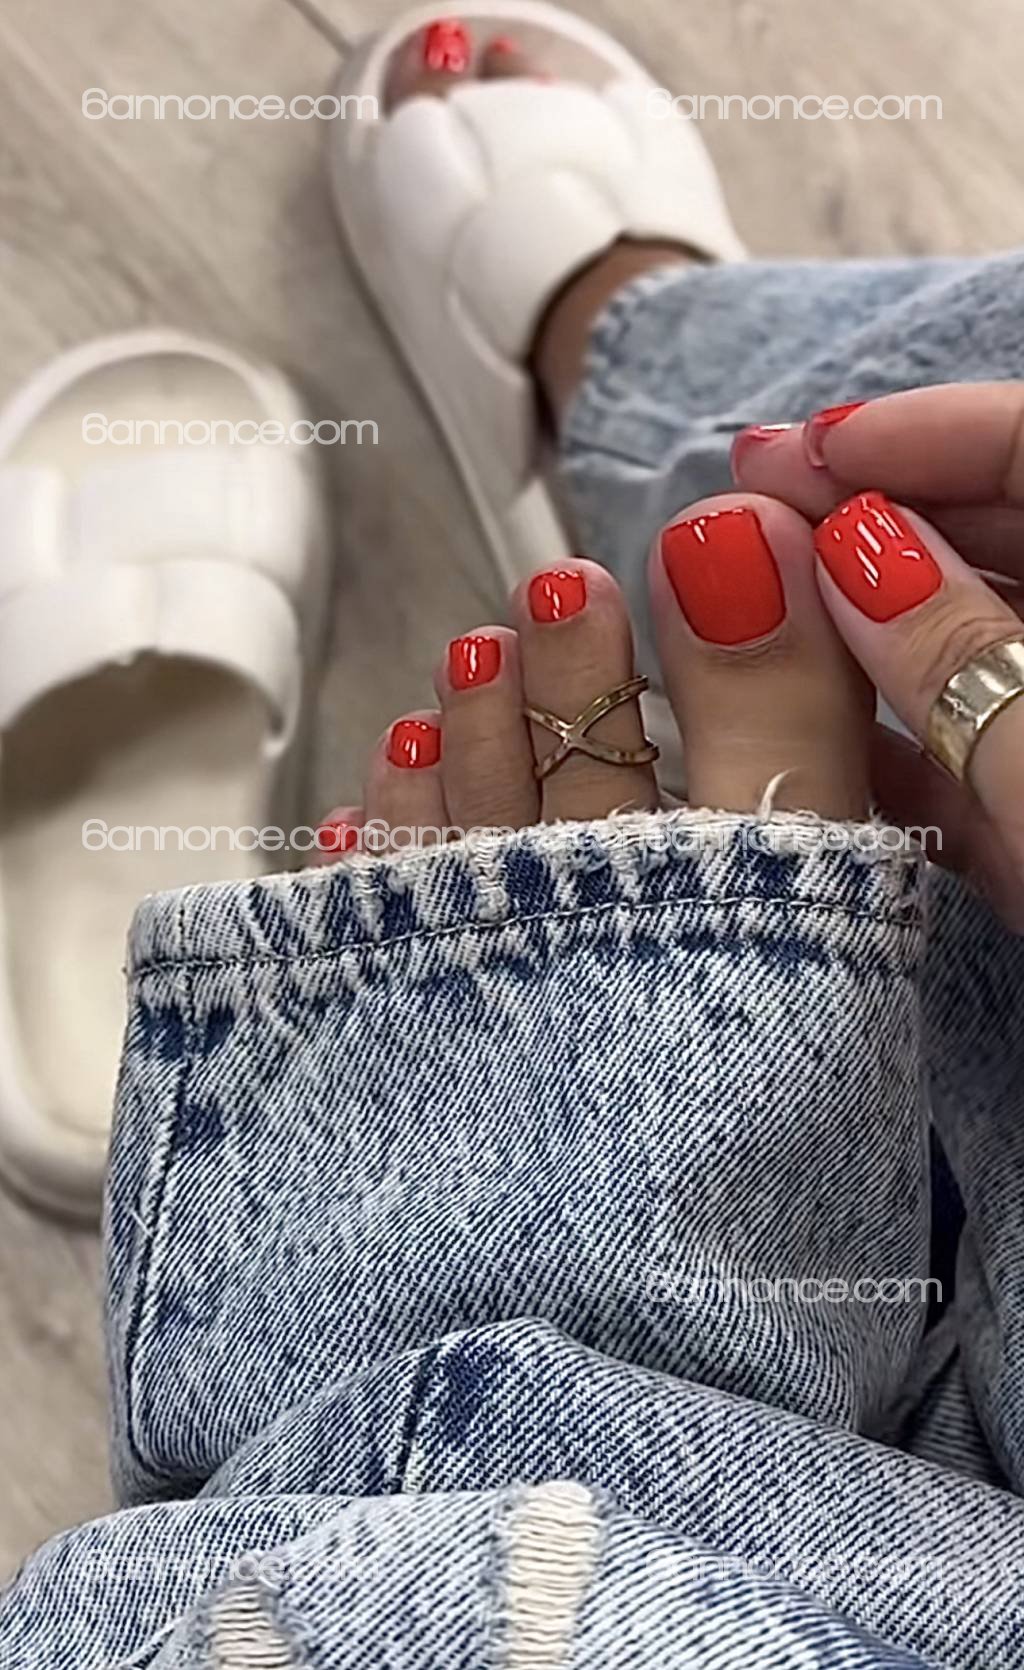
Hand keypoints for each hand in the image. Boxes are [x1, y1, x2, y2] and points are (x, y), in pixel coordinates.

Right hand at [733, 384, 1023, 928]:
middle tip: (754, 504)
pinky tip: (818, 728)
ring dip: (873, 618)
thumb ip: (968, 663)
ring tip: (757, 607)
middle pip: (1016, 537)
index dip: (939, 433)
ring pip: (982, 642)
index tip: (811, 449)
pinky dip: (901, 728)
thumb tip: (857, 542)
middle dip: (886, 508)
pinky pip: (978, 743)